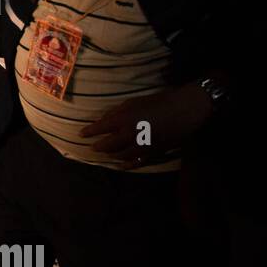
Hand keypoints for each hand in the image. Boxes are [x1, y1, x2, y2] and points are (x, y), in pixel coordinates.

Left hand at [79, 84, 213, 166]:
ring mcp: (141, 146)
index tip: (81, 134)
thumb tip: (103, 120)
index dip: (88, 132)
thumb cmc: (159, 101)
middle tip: (92, 147)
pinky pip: (137, 162)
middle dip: (98, 146)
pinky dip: (127, 165)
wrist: (185, 110)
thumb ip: (116, 112)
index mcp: (123, 120)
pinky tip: (121, 165)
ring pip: (120, 156)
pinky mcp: (153, 153)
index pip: (99, 129)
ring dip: (111, 155)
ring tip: (106, 154)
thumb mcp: (134, 102)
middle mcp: (129, 135)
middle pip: (108, 145)